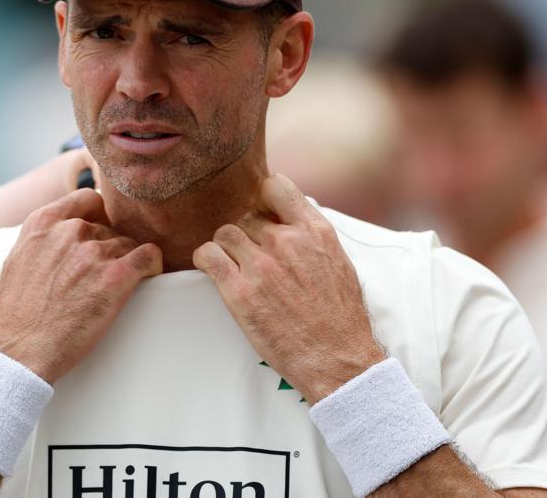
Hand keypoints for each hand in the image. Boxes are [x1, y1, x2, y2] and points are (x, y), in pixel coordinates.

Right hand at [0, 188, 161, 383]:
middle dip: (109, 249)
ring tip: (113, 289)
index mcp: (43, 223)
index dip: (99, 216)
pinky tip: (147, 277)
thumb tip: (62, 233)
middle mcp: (70, 230)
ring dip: (127, 263)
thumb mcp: (19, 258)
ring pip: (129, 245)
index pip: (88, 198)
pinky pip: (150, 256)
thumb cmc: (17, 314)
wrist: (19, 350)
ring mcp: (94, 252)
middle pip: (110, 228)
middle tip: (101, 277)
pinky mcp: (116, 276)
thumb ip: (44, 238)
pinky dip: (152, 266)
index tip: (102, 233)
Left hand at [193, 174, 385, 403]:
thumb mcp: (338, 262)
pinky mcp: (240, 293)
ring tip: (235, 268)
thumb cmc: (340, 316)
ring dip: (226, 248)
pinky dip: (206, 258)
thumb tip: (287, 217)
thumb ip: (311, 235)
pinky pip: (208, 255)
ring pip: (225, 233)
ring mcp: (262, 266)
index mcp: (315, 231)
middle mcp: (287, 242)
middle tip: (252, 259)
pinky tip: (213, 269)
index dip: (264, 200)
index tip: (263, 217)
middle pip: (247, 216)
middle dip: (247, 235)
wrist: (337, 359)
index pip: (276, 186)